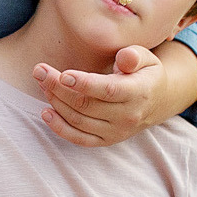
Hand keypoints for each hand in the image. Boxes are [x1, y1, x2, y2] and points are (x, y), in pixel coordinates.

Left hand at [32, 43, 168, 146]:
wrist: (157, 101)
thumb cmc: (145, 73)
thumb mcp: (147, 58)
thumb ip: (135, 55)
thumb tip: (124, 58)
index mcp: (139, 93)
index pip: (108, 90)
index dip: (84, 83)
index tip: (63, 75)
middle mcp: (128, 116)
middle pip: (86, 104)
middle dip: (58, 87)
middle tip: (40, 70)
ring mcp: (116, 131)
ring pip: (79, 120)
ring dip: (55, 102)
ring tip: (42, 82)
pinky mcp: (106, 140)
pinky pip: (79, 139)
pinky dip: (59, 128)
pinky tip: (45, 112)